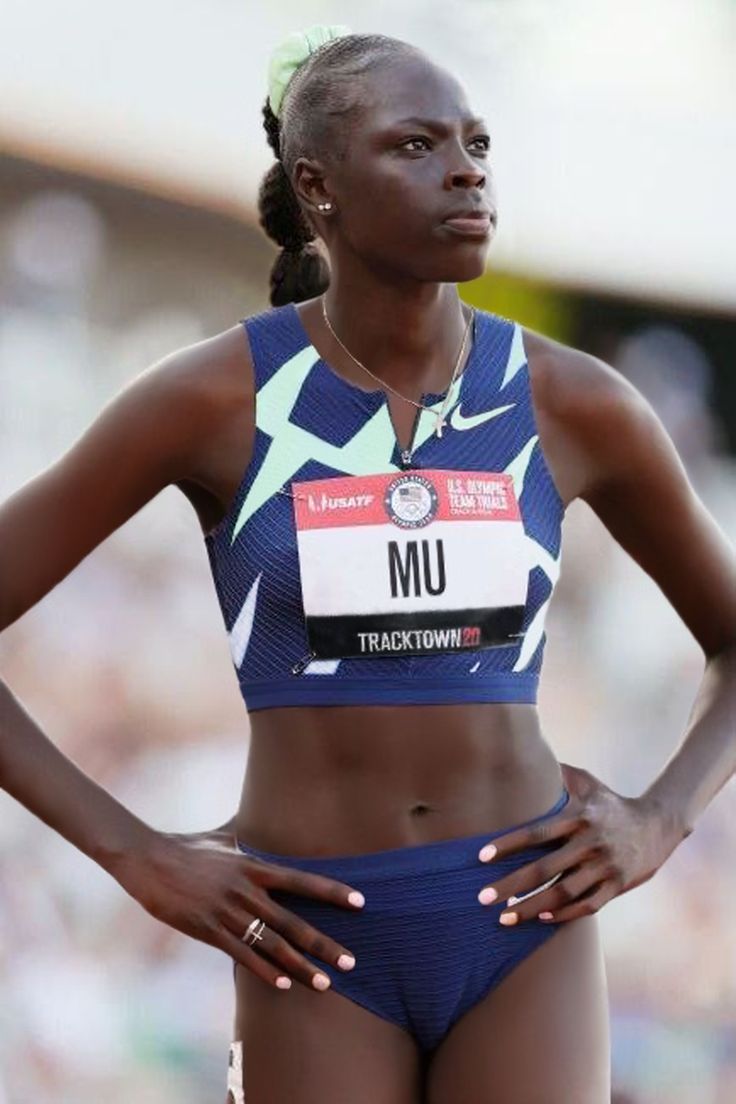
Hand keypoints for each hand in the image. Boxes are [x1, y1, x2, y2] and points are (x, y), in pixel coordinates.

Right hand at [110, 826, 364, 991]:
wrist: (148, 859)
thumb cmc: (187, 847)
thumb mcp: (223, 837)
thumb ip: (247, 834)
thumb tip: (261, 817)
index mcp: (254, 866)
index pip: (302, 880)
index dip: (332, 892)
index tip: (360, 902)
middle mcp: (247, 890)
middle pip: (294, 921)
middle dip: (324, 944)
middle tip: (351, 962)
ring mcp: (227, 911)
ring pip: (272, 944)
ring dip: (301, 966)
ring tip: (325, 984)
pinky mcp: (207, 929)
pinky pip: (241, 954)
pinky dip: (264, 970)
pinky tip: (284, 985)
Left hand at [476, 762, 686, 925]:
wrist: (658, 824)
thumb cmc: (612, 803)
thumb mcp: (589, 783)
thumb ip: (559, 774)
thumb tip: (527, 755)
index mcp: (579, 817)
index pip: (537, 833)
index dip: (508, 844)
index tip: (481, 857)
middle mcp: (590, 843)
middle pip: (545, 869)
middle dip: (511, 885)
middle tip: (482, 898)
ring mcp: (605, 867)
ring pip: (563, 893)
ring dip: (531, 907)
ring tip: (504, 918)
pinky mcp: (618, 885)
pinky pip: (588, 906)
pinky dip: (564, 914)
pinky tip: (541, 918)